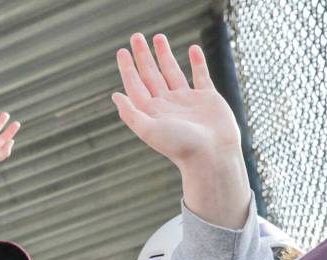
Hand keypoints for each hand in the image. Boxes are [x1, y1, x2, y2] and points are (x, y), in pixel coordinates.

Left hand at [112, 33, 249, 227]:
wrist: (211, 155)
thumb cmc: (180, 146)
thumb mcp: (149, 130)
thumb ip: (131, 113)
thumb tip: (115, 96)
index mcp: (152, 112)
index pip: (136, 85)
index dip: (128, 68)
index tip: (122, 52)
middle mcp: (167, 104)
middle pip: (151, 75)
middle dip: (143, 56)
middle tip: (136, 37)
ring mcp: (187, 100)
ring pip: (173, 72)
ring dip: (165, 55)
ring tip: (159, 37)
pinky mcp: (207, 98)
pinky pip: (200, 76)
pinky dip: (196, 62)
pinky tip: (192, 49)